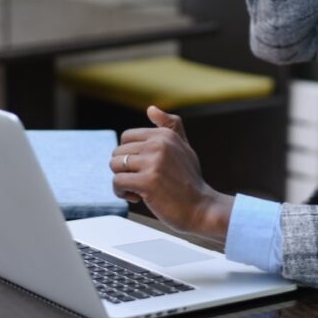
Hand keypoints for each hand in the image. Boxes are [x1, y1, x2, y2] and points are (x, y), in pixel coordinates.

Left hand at [111, 106, 233, 242]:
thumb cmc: (190, 180)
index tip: (142, 168)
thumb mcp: (184, 147)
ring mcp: (153, 163)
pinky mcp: (148, 182)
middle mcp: (159, 145)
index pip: (127, 137)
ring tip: (137, 189)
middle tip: (140, 181)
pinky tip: (136, 198)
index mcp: (165, 135)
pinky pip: (117, 182)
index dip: (129, 155)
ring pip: (115, 166)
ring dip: (121, 181)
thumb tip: (150, 108)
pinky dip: (121, 193)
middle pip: (118, 152)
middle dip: (124, 169)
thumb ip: (169, 126)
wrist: (202, 208)